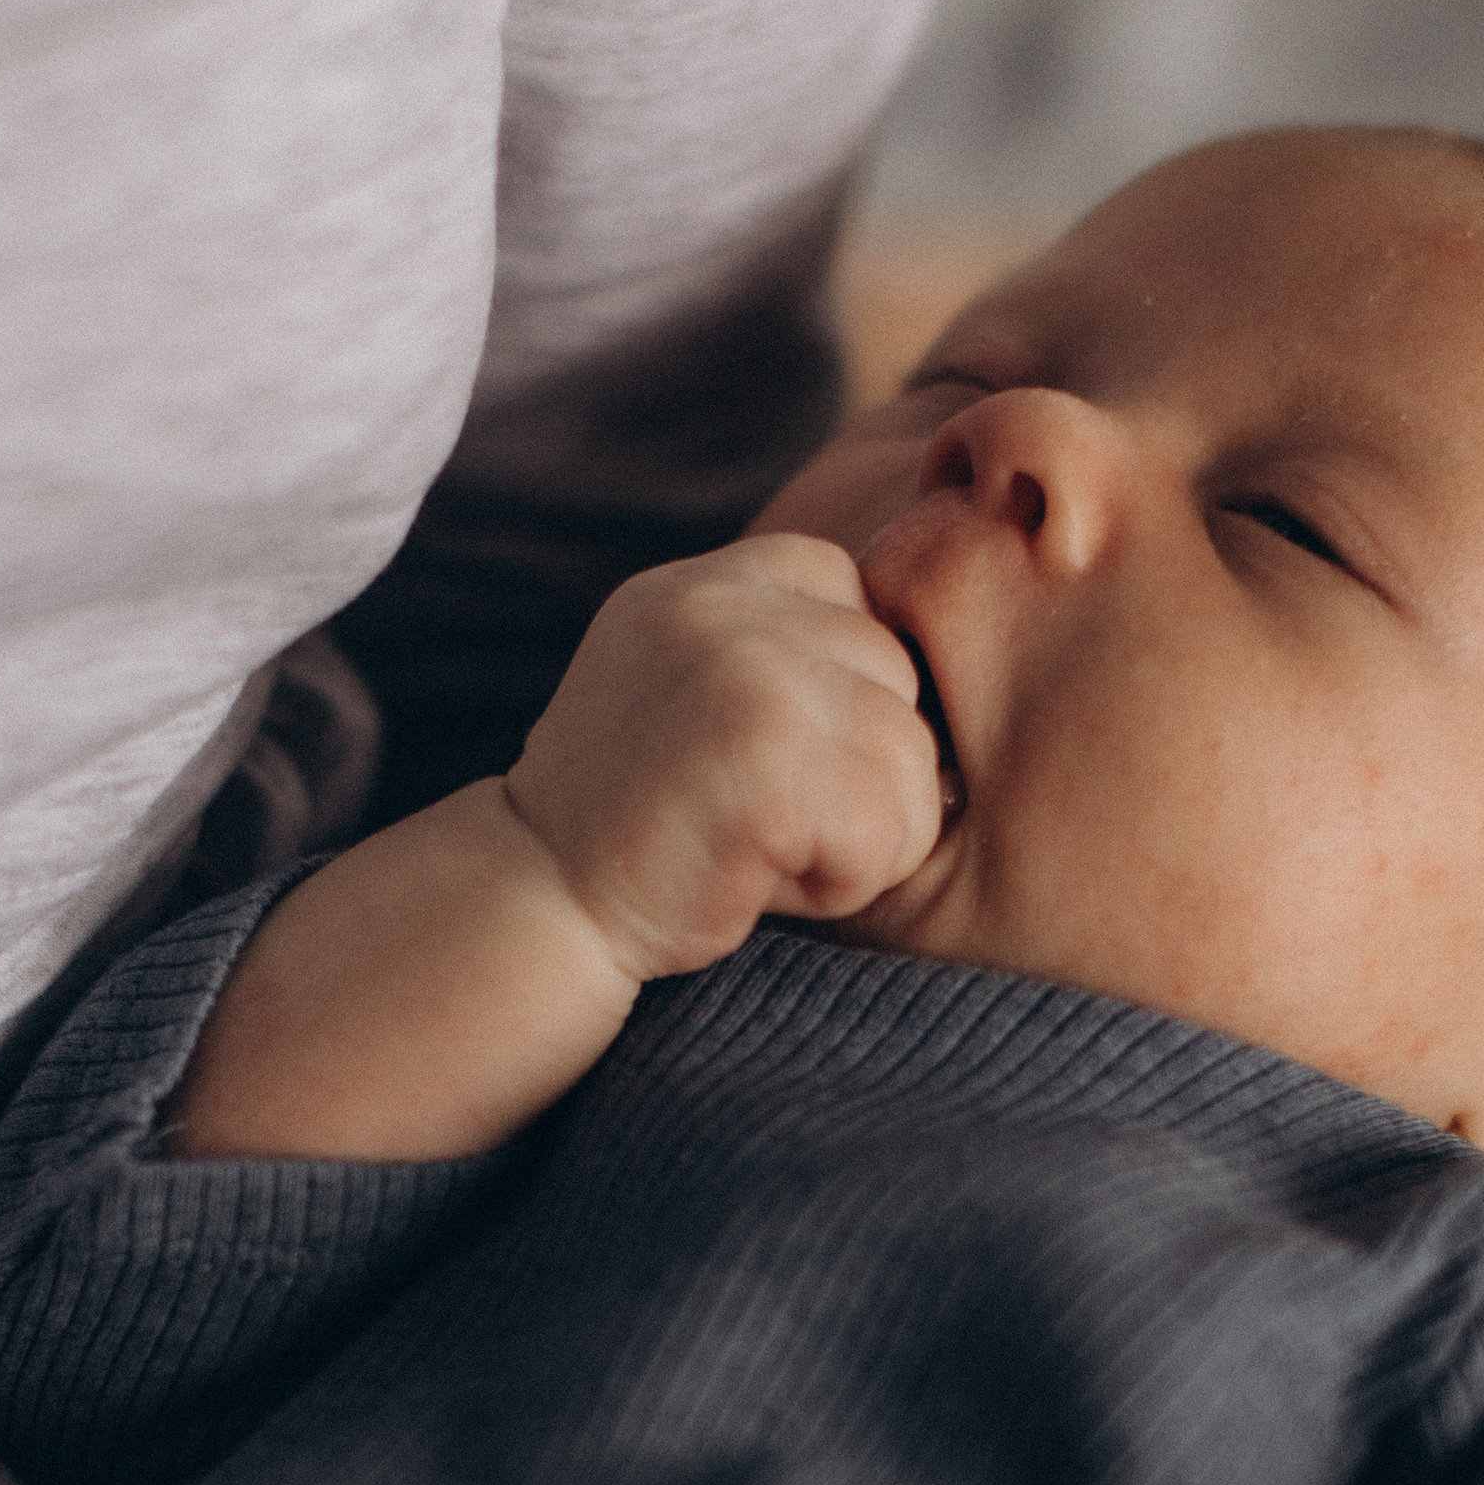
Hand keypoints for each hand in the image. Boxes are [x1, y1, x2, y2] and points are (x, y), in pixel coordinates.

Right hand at [505, 531, 948, 984]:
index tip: (755, 766)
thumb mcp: (696, 694)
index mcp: (711, 578)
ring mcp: (746, 666)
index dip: (841, 708)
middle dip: (854, 776)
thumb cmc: (636, 829)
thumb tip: (951, 676)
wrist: (532, 906)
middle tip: (746, 820)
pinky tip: (754, 877)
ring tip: (751, 849)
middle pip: (901, 683)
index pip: (864, 610)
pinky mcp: (767, 750)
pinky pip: (893, 828)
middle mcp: (727, 600)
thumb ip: (785, 652)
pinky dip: (843, 882)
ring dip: (855, 837)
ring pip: (912, 760)